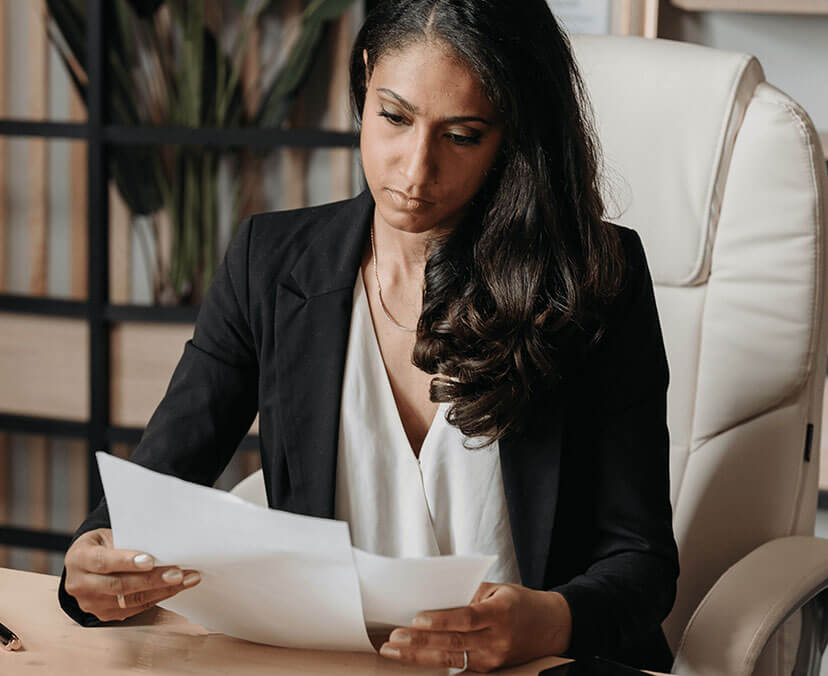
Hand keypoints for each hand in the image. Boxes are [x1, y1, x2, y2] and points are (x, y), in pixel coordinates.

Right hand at [64, 528, 200, 621]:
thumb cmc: (103, 544)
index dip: (127, 561)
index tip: (151, 560)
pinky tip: (176, 588)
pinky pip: (136, 608)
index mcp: (79, 558)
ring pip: (130, 600)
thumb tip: (163, 545)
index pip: (103, 561)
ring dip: (163, 590)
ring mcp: (91, 603)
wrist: (86, 564)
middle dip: (152, 579)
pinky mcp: (105, 614)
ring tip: (187, 579)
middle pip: (119, 585)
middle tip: (178, 573)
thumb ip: (128, 541)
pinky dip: (159, 597)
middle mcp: (80, 584)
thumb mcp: (108, 535)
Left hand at [379, 582, 571, 671]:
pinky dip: (433, 661)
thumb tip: (434, 597)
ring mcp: (493, 658)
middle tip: (394, 638)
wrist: (551, 627)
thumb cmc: (520, 602)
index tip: (417, 618)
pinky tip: (413, 657)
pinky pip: (458, 666)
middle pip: (454, 643)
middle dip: (420, 642)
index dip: (442, 620)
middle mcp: (497, 639)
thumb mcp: (498, 589)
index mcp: (500, 613)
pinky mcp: (489, 669)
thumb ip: (468, 595)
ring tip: (395, 650)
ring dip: (419, 655)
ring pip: (451, 659)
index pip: (467, 618)